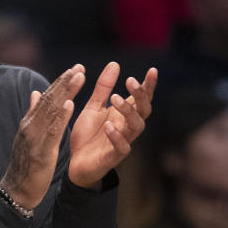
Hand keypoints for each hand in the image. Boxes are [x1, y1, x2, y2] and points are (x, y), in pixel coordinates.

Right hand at [0, 64, 85, 209]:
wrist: (15, 190)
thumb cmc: (24, 165)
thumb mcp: (28, 137)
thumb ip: (32, 114)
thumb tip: (35, 93)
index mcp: (29, 123)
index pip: (45, 98)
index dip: (60, 83)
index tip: (74, 70)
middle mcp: (30, 126)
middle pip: (48, 100)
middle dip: (65, 82)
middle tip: (79, 67)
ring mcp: (34, 138)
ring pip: (51, 111)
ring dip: (65, 92)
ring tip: (78, 78)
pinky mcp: (40, 151)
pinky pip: (52, 131)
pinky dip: (60, 117)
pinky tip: (69, 105)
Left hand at [68, 62, 157, 187]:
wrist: (74, 163)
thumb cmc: (88, 135)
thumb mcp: (93, 107)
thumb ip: (103, 88)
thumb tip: (115, 63)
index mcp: (124, 114)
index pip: (141, 98)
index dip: (148, 85)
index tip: (152, 70)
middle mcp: (127, 127)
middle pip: (143, 110)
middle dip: (140, 95)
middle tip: (130, 81)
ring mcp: (123, 142)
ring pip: (136, 126)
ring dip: (128, 111)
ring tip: (115, 99)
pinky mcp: (113, 157)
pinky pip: (122, 147)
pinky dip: (116, 136)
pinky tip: (108, 125)